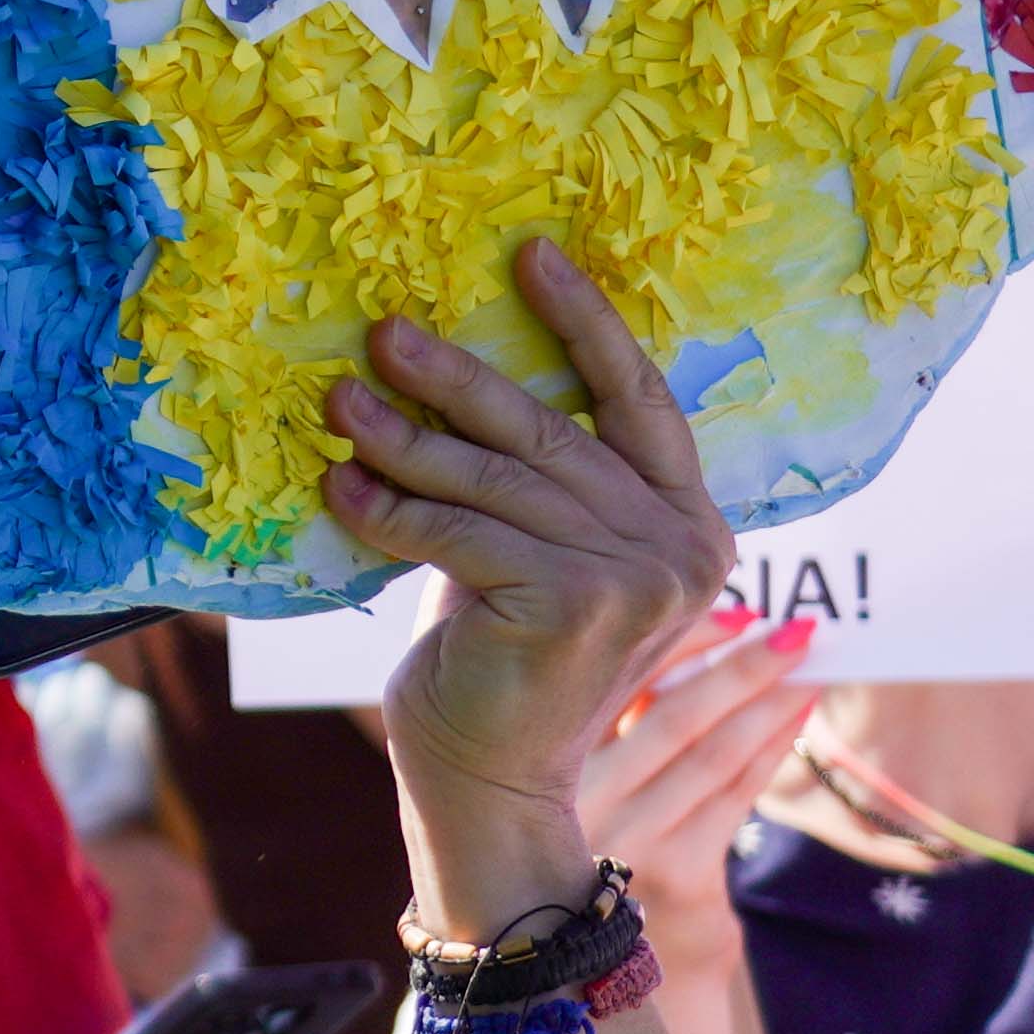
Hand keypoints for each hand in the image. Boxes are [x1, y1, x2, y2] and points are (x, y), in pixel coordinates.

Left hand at [333, 242, 729, 862]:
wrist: (490, 779)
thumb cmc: (498, 655)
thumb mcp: (533, 549)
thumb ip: (535, 473)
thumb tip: (454, 359)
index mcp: (692, 521)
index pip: (639, 399)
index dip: (585, 323)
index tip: (531, 253)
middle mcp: (682, 545)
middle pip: (551, 430)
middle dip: (458, 376)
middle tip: (385, 332)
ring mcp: (637, 576)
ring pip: (495, 479)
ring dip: (405, 437)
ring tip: (340, 407)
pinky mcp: (573, 602)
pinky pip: (461, 530)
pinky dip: (392, 509)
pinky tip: (340, 491)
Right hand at [555, 608, 820, 953]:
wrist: (598, 972)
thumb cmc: (591, 851)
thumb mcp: (572, 781)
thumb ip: (603, 719)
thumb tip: (673, 628)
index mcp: (536, 763)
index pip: (611, 682)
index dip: (675, 639)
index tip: (731, 607)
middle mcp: (574, 802)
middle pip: (670, 715)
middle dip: (739, 664)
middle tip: (791, 626)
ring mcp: (625, 844)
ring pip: (710, 754)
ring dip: (767, 702)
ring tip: (807, 663)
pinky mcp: (676, 877)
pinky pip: (734, 798)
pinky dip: (771, 750)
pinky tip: (797, 715)